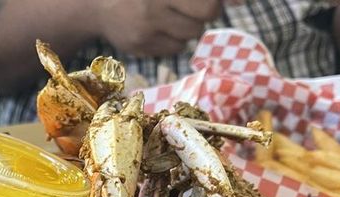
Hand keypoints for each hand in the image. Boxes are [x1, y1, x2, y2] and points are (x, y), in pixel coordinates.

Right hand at [93, 0, 220, 56]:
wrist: (98, 3)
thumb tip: (242, 1)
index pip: (209, 2)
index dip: (214, 1)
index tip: (209, 3)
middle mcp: (154, 3)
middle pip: (207, 14)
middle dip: (206, 10)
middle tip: (190, 5)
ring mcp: (146, 25)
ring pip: (192, 33)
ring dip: (187, 25)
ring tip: (168, 14)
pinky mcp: (139, 45)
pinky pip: (175, 48)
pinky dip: (172, 40)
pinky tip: (156, 27)